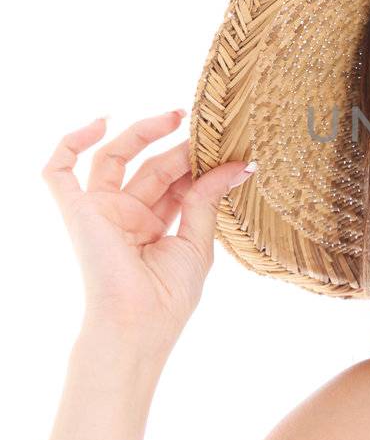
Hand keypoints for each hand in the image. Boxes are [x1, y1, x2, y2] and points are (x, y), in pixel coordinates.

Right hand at [41, 110, 255, 349]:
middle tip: (206, 131)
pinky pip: (58, 172)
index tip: (229, 151)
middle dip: (179, 148)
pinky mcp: (77, 212)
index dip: (198, 165)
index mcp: (153, 228)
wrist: (137, 323)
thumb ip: (209, 199)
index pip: (175, 185)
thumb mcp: (197, 243)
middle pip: (151, 167)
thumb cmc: (167, 297)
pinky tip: (99, 122)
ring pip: (115, 158)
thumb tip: (240, 165)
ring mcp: (100, 212)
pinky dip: (70, 143)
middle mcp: (126, 217)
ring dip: (143, 133)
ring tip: (177, 116)